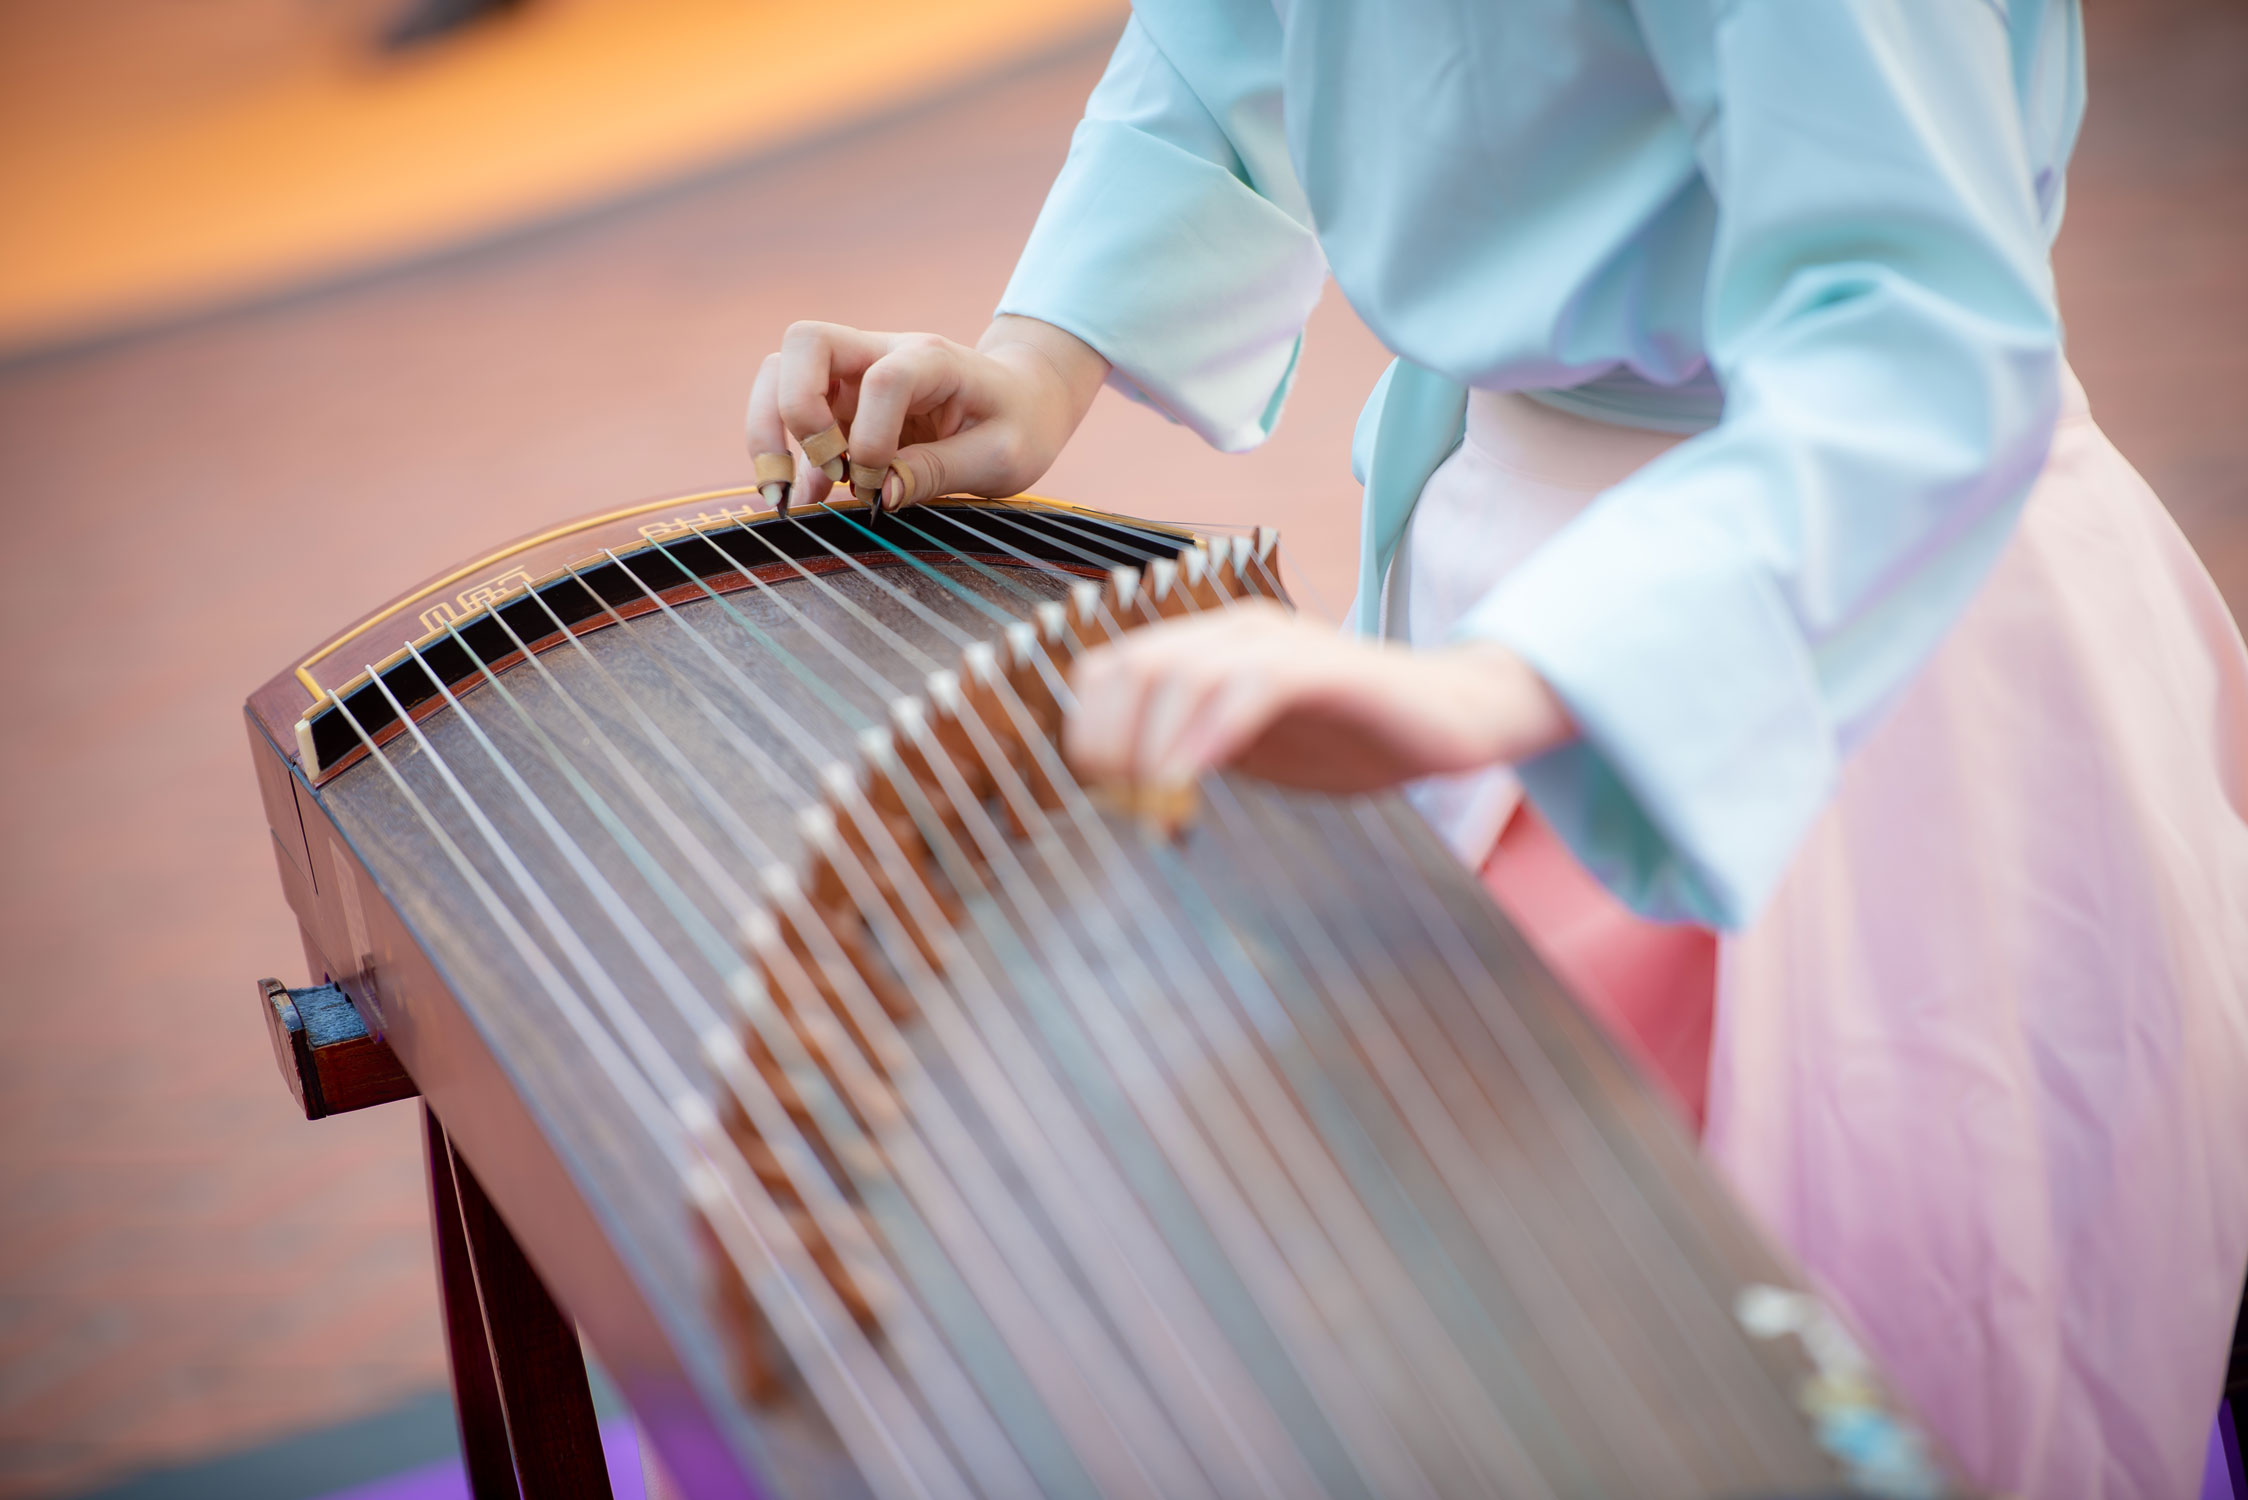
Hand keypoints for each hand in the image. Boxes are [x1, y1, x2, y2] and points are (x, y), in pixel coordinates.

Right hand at [746, 316, 1107, 511]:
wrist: (1024, 401)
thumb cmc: (1018, 424)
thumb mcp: (1000, 458)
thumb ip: (938, 471)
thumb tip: (876, 492)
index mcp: (932, 359)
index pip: (883, 380)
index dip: (872, 438)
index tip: (881, 485)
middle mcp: (883, 353)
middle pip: (804, 343)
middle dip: (795, 410)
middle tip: (822, 467)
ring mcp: (855, 374)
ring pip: (780, 372)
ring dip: (770, 429)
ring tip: (783, 489)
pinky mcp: (842, 401)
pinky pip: (792, 415)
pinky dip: (784, 453)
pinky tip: (801, 496)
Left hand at [1063, 601, 1575, 795]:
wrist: (1454, 719)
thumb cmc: (1352, 737)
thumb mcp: (1251, 751)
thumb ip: (1191, 757)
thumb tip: (1126, 802)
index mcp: (1209, 648)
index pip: (1111, 669)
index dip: (1086, 728)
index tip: (1096, 793)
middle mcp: (1235, 632)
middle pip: (1133, 667)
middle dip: (1108, 738)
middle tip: (1119, 803)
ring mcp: (1281, 644)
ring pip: (1182, 673)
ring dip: (1152, 741)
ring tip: (1153, 800)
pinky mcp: (1324, 668)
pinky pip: (1251, 687)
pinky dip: (1211, 732)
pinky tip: (1193, 777)